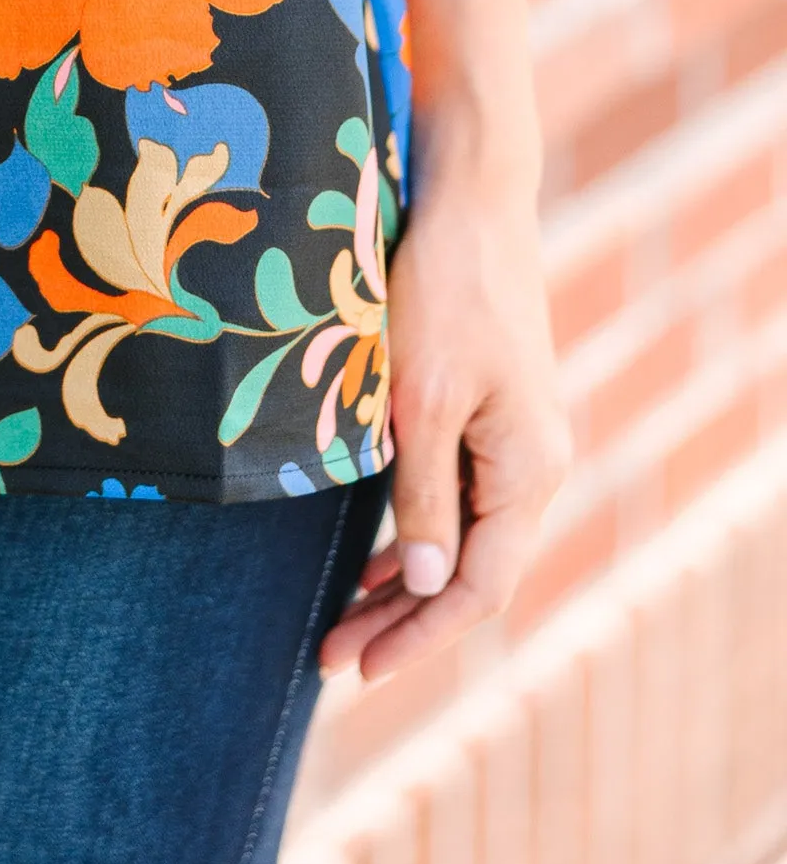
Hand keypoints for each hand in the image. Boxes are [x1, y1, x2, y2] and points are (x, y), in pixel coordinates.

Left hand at [320, 172, 570, 685]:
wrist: (469, 195)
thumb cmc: (441, 287)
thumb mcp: (420, 394)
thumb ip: (422, 492)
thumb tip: (421, 585)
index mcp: (527, 468)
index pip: (477, 587)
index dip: (417, 636)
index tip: (356, 667)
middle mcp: (532, 463)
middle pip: (470, 573)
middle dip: (401, 621)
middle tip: (332, 660)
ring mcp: (515, 438)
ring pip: (462, 539)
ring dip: (403, 584)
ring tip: (343, 624)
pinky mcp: (489, 412)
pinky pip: (458, 498)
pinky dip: (414, 535)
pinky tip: (374, 558)